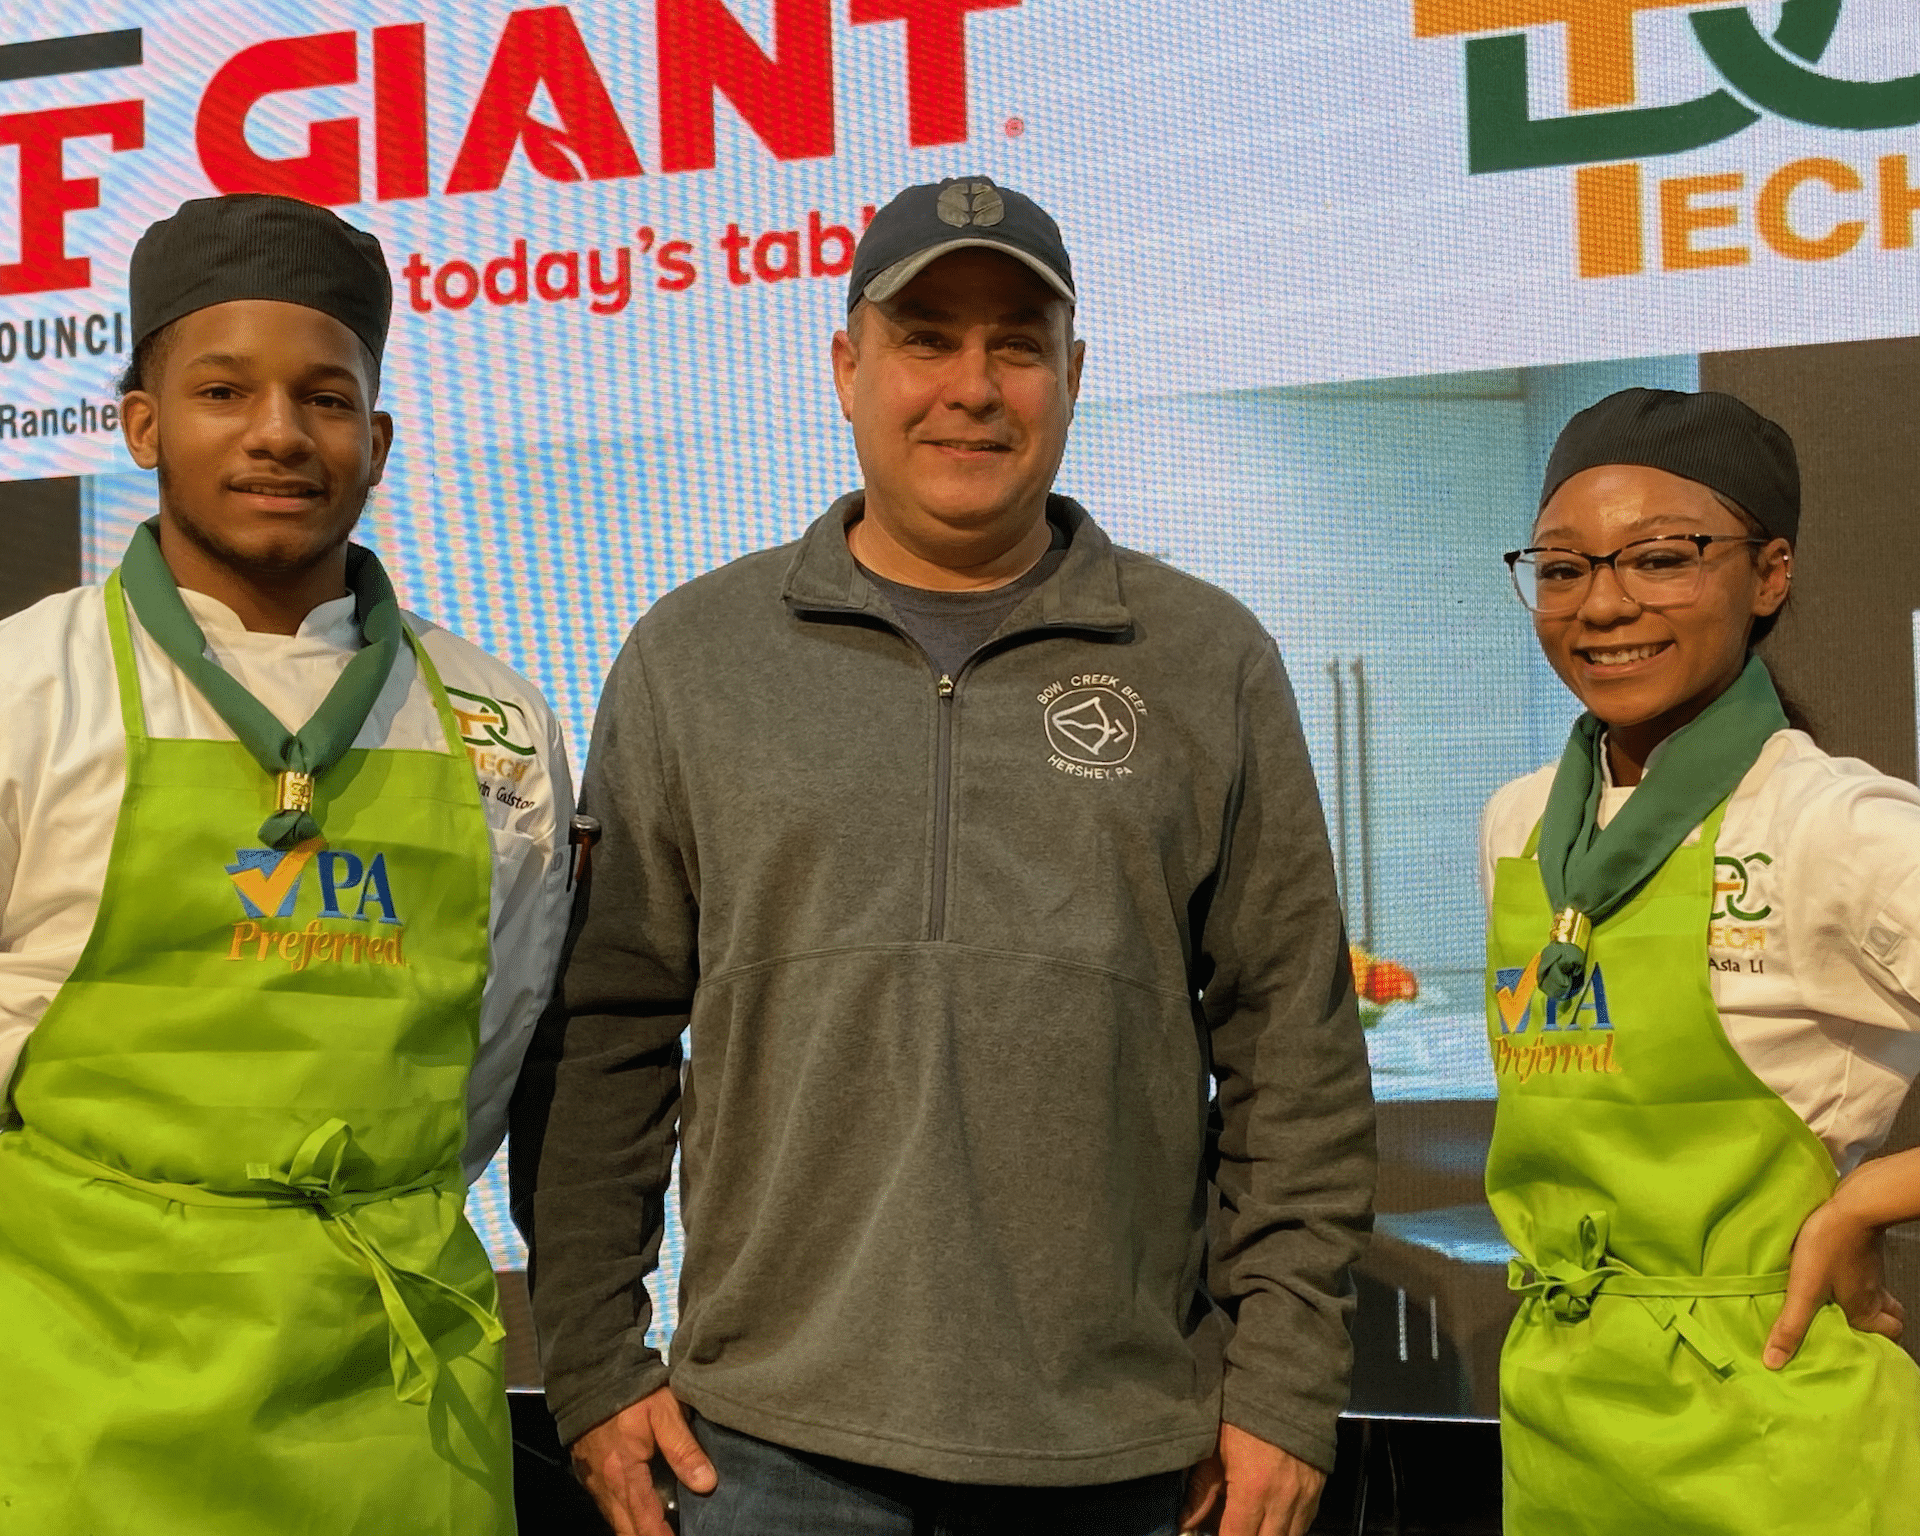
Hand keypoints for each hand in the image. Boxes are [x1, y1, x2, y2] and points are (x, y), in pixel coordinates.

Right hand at [570, 1386, 715, 1535]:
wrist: (589, 1371)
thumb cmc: (630, 1391)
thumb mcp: (664, 1412)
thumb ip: (684, 1448)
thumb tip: (707, 1483)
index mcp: (624, 1473)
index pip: (646, 1521)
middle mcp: (605, 1484)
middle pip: (627, 1528)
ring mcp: (594, 1480)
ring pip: (615, 1519)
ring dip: (635, 1529)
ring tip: (659, 1531)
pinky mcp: (588, 1472)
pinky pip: (607, 1505)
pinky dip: (624, 1515)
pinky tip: (639, 1514)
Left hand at [1180, 1422, 1324, 1535]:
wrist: (1287, 1384)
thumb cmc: (1244, 1410)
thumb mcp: (1214, 1446)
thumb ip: (1202, 1490)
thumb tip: (1188, 1523)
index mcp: (1252, 1489)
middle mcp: (1283, 1500)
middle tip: (1228, 1529)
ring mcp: (1305, 1498)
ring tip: (1249, 1525)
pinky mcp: (1318, 1491)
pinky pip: (1304, 1524)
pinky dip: (1287, 1529)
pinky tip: (1271, 1522)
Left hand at [1764, 1196, 1903, 1369]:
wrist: (1854, 1204)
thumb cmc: (1830, 1247)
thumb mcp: (1804, 1289)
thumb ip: (1790, 1325)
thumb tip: (1774, 1363)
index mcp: (1864, 1309)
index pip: (1888, 1338)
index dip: (1878, 1346)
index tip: (1855, 1350)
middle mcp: (1874, 1293)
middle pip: (1890, 1318)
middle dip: (1877, 1326)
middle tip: (1848, 1328)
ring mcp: (1872, 1270)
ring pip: (1879, 1294)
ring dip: (1864, 1301)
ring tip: (1837, 1304)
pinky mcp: (1864, 1249)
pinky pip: (1867, 1272)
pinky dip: (1856, 1278)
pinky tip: (1834, 1273)